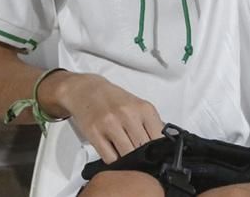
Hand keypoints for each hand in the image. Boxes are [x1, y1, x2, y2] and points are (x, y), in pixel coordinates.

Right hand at [46, 72, 163, 163]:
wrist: (88, 90)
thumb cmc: (114, 100)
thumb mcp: (138, 106)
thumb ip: (150, 124)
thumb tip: (161, 145)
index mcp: (143, 108)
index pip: (158, 138)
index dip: (157, 150)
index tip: (154, 152)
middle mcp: (128, 114)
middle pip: (142, 148)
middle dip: (141, 155)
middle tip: (137, 153)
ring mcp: (110, 124)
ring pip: (126, 155)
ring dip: (127, 159)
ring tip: (124, 151)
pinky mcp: (94, 133)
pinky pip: (109, 158)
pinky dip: (113, 160)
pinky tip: (113, 151)